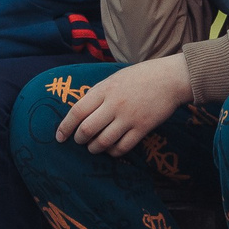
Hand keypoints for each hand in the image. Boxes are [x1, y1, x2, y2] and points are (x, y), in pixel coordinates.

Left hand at [55, 54, 194, 155]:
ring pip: (103, 142)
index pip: (77, 111)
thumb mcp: (114, 79)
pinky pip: (122, 147)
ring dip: (94, 148)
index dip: (65, 127)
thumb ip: (97, 94)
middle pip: (87, 130)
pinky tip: (111, 149)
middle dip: (79, 139)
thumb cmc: (139, 77)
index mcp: (104, 90)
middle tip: (79, 141)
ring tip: (93, 147)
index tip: (59, 137)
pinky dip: (113, 152)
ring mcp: (129, 117)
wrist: (169, 78)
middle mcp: (114, 104)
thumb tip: (80, 113)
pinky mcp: (142, 128)